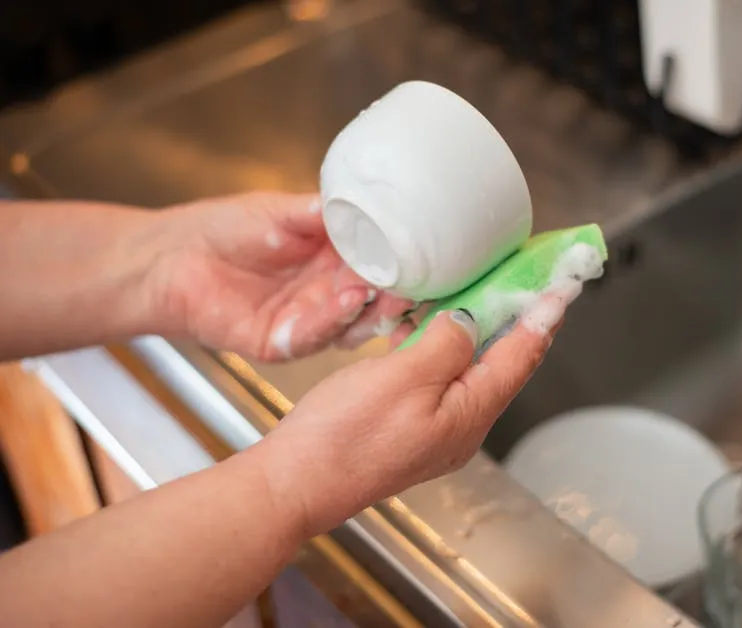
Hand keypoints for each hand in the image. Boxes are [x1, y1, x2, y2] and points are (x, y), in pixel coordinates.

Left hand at [149, 192, 414, 360]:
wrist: (174, 256)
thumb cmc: (226, 228)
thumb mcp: (283, 210)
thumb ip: (323, 212)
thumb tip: (366, 202)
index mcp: (338, 261)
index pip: (383, 266)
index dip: (405, 264)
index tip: (428, 256)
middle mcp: (330, 295)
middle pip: (377, 301)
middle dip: (398, 295)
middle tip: (417, 283)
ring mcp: (310, 321)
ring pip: (353, 324)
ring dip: (372, 310)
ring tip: (387, 292)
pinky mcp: (283, 342)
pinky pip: (314, 335)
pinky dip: (333, 319)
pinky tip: (347, 300)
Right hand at [257, 301, 568, 531]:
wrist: (296, 484)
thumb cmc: (345, 437)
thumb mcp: (404, 377)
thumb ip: (447, 345)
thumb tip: (470, 322)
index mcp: (470, 414)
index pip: (522, 356)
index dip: (542, 317)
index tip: (560, 286)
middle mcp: (462, 426)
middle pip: (502, 365)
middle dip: (517, 322)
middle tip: (527, 283)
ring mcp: (435, 429)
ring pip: (468, 371)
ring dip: (476, 332)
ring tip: (484, 295)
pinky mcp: (408, 427)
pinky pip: (438, 380)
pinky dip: (439, 348)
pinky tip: (425, 327)